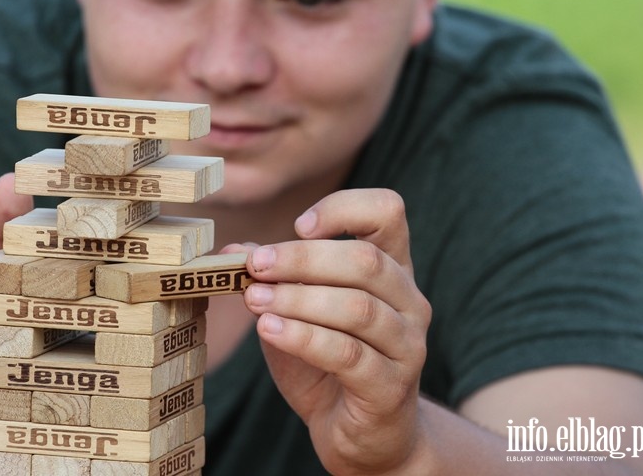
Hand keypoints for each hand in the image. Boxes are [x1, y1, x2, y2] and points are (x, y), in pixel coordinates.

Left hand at [240, 189, 430, 474]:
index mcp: (392, 268)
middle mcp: (410, 300)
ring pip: (358, 308)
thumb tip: (232, 250)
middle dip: (302, 259)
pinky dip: (304, 337)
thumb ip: (273, 278)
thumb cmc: (328, 361)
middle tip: (255, 265)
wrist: (359, 433)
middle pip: (365, 260)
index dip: (344, 208)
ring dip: (298, 299)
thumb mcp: (297, 310)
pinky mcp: (392, 386)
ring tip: (254, 300)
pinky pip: (348, 354)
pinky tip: (269, 330)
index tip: (299, 224)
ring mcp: (408, 345)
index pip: (388, 212)